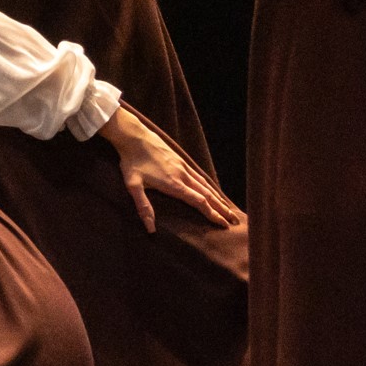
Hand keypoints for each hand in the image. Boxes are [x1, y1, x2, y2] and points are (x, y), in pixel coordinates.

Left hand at [106, 106, 242, 233]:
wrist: (133, 135)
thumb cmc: (131, 161)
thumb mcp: (133, 185)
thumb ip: (143, 207)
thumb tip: (150, 230)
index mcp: (174, 184)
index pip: (199, 202)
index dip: (212, 214)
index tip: (223, 224)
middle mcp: (183, 175)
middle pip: (207, 195)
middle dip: (221, 209)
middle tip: (234, 220)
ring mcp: (183, 166)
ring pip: (205, 185)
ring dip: (218, 198)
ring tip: (228, 208)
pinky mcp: (180, 160)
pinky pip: (199, 176)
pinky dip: (209, 185)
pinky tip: (211, 189)